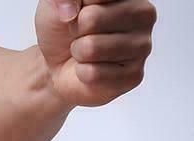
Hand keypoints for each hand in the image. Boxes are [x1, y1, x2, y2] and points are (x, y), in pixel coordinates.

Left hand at [35, 0, 156, 107]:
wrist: (57, 66)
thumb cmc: (63, 30)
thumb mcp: (55, 3)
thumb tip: (69, 11)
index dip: (76, 7)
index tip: (79, 11)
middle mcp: (143, 13)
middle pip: (92, 18)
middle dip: (75, 30)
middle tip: (81, 35)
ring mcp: (143, 45)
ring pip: (91, 48)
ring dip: (79, 52)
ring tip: (85, 52)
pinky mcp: (134, 75)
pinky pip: (93, 74)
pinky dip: (82, 74)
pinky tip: (91, 69)